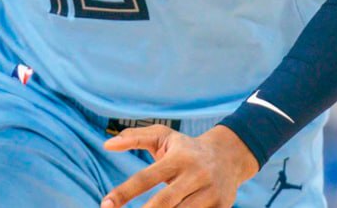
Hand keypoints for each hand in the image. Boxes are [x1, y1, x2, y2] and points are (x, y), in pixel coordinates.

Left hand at [101, 125, 257, 207]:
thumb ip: (134, 138)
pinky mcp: (221, 206)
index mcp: (178, 157)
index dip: (124, 192)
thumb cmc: (186, 148)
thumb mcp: (163, 136)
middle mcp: (195, 174)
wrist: (230, 155)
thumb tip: (106, 145)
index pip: (146, 178)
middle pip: (164, 202)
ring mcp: (210, 192)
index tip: (106, 204)